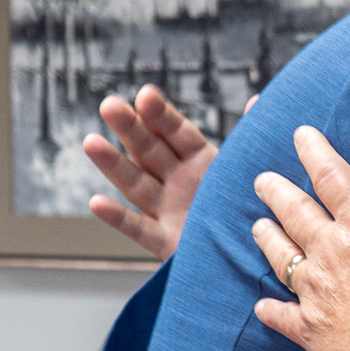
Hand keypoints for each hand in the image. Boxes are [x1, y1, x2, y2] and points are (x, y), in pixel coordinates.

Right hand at [82, 84, 247, 257]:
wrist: (255, 256)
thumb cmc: (252, 207)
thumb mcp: (255, 169)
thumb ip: (252, 137)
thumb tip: (258, 101)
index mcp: (201, 160)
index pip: (177, 132)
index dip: (161, 114)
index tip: (145, 94)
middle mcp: (179, 182)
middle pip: (150, 150)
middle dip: (130, 128)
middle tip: (110, 105)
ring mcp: (169, 211)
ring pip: (137, 184)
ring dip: (113, 164)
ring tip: (91, 142)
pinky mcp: (166, 242)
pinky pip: (140, 230)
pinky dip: (118, 219)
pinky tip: (96, 203)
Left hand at [250, 127, 349, 350]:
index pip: (332, 178)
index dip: (315, 152)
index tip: (300, 135)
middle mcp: (329, 253)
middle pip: (296, 214)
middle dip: (277, 192)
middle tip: (261, 180)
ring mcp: (316, 292)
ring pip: (282, 258)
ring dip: (268, 240)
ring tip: (257, 226)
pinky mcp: (311, 330)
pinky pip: (283, 317)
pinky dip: (271, 311)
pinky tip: (261, 306)